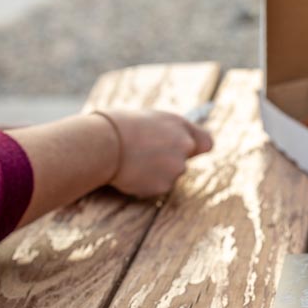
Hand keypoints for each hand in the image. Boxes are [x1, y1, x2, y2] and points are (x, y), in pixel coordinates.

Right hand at [97, 110, 212, 196]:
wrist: (101, 145)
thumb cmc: (115, 127)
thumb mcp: (146, 120)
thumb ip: (166, 132)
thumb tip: (171, 142)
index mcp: (180, 125)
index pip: (206, 142)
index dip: (195, 147)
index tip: (187, 150)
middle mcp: (185, 146)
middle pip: (184, 161)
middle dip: (168, 161)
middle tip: (144, 156)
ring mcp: (176, 168)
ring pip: (170, 175)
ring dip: (156, 173)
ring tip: (132, 162)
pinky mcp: (164, 186)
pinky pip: (156, 187)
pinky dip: (144, 184)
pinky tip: (129, 173)